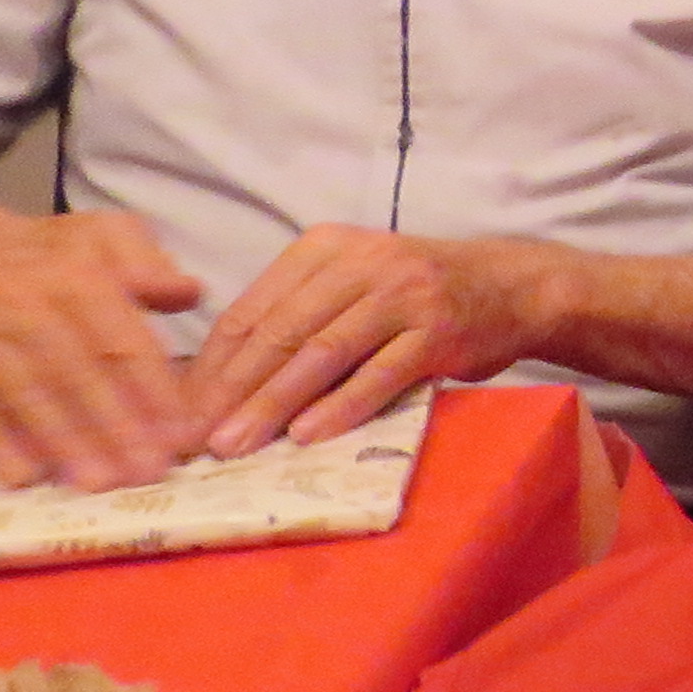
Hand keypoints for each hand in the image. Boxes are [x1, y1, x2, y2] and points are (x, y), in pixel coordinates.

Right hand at [0, 201, 206, 491]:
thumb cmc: (38, 253)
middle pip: (76, 376)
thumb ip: (148, 264)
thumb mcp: (99, 235)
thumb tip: (190, 292)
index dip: (153, 391)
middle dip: (116, 428)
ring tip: (100, 484)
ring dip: (64, 444)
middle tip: (148, 473)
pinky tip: (22, 478)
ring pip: (27, 398)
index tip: (181, 433)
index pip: (121, 341)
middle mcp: (24, 310)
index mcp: (74, 277)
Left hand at [185, 228, 556, 456]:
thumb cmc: (416, 294)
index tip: (183, 412)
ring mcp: (403, 294)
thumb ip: (297, 316)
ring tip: (238, 444)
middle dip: (233, 391)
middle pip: (281, 332)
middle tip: (198, 438)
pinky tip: (307, 435)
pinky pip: (379, 374)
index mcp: (324, 247)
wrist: (510, 286)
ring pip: (322, 353)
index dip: (212, 365)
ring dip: (274, 404)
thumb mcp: (351, 284)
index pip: (251, 310)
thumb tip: (220, 384)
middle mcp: (361, 261)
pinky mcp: (439, 330)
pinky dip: (341, 406)